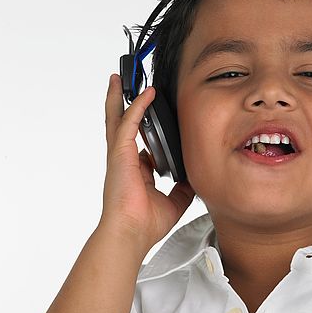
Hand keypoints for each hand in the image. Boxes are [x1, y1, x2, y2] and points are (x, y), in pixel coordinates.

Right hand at [99, 74, 195, 250]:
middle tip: (122, 85)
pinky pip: (128, 123)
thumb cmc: (146, 224)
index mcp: (136, 172)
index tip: (155, 119)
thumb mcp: (175, 202)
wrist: (132, 233)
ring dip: (118, 97)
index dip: (146, 131)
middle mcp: (125, 161)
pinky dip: (137, 106)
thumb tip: (195, 178)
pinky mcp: (120, 154)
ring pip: (116, 118)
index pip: (140, 144)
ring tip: (118, 78)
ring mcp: (119, 156)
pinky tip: (147, 94)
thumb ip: (183, 189)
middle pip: (121, 125)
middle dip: (121, 104)